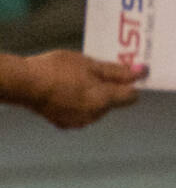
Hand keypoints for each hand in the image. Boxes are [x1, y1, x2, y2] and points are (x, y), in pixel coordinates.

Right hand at [3, 49, 141, 128]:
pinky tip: (67, 90)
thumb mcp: (90, 64)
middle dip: (109, 88)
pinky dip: (79, 103)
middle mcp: (94, 115)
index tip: (127, 72)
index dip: (131, 83)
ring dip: (93, 96)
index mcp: (104, 101)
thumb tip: (140, 73)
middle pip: (113, 102)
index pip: (131, 96)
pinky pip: (81, 112)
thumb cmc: (56, 70)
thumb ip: (117, 71)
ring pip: (97, 108)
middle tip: (96, 71)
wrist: (24, 84)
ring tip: (77, 79)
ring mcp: (78, 121)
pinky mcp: (63, 123)